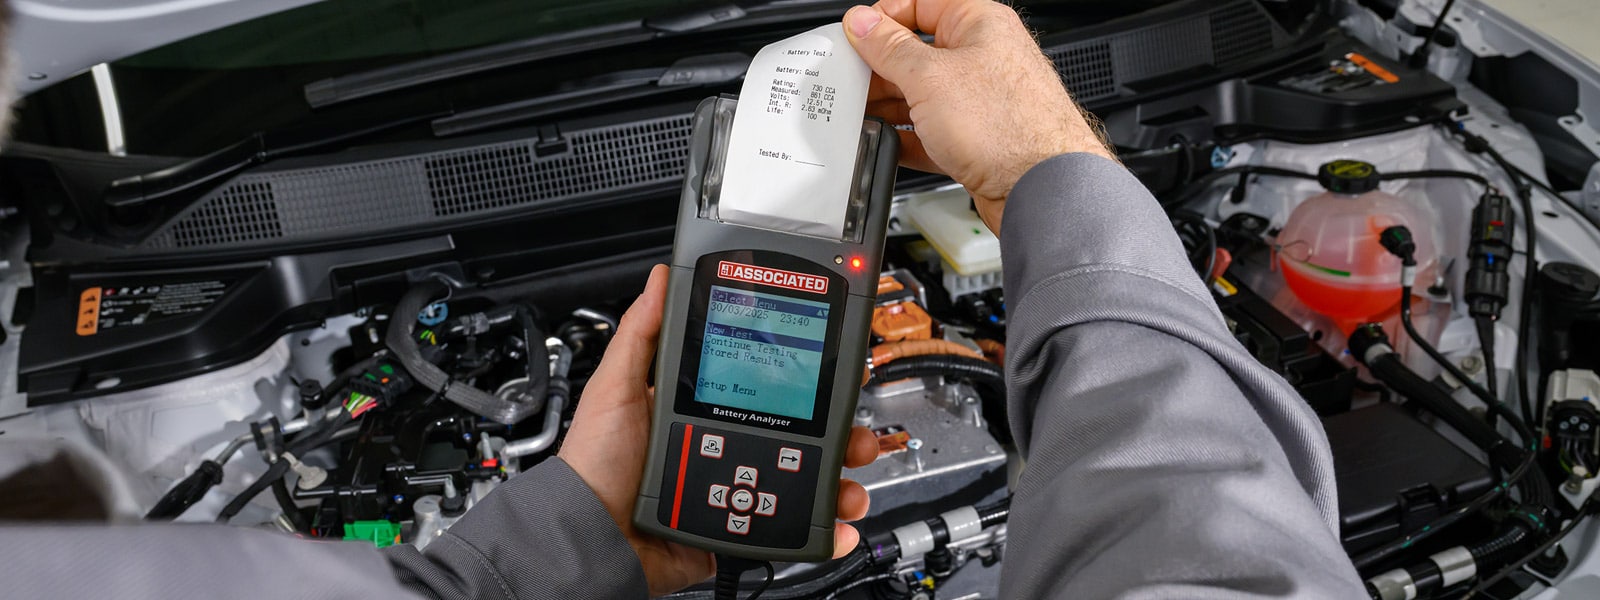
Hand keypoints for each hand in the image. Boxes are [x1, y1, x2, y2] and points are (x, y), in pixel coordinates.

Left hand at [559, 265, 881, 594]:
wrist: (593, 537)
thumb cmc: (595, 464)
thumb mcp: (616, 388)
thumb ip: (642, 334)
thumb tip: (661, 278)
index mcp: (701, 405)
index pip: (765, 385)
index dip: (804, 379)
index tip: (836, 372)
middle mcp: (723, 442)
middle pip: (797, 432)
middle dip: (838, 433)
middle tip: (857, 434)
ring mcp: (733, 484)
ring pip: (803, 480)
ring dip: (839, 480)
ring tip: (852, 484)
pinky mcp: (736, 528)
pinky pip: (786, 527)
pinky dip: (821, 529)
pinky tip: (838, 522)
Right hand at [842, 0, 1116, 234]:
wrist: (1041, 189)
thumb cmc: (1008, 127)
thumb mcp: (929, 77)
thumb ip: (889, 48)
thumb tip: (864, 24)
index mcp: (980, 23)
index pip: (921, 3)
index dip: (884, 18)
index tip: (856, 36)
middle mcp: (985, 58)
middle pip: (919, 52)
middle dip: (883, 69)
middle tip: (853, 80)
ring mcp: (982, 102)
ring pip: (924, 95)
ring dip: (892, 106)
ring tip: (864, 114)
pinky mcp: (978, 141)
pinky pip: (933, 133)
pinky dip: (909, 138)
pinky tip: (888, 143)